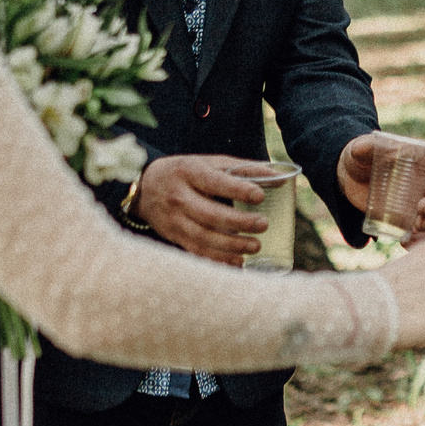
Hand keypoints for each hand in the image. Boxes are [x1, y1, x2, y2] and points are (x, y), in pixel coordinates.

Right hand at [133, 154, 271, 264]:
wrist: (144, 187)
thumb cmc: (186, 173)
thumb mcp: (208, 163)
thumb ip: (242, 169)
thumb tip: (279, 177)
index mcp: (189, 172)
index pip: (215, 182)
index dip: (238, 190)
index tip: (260, 196)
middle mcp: (179, 196)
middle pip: (210, 214)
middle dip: (239, 222)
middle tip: (264, 225)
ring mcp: (174, 219)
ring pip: (204, 237)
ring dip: (232, 245)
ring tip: (255, 246)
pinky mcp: (173, 236)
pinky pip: (196, 251)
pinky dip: (218, 260)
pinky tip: (238, 262)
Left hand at [337, 133, 424, 242]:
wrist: (351, 179)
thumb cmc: (361, 158)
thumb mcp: (359, 150)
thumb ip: (361, 147)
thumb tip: (361, 148)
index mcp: (422, 159)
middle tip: (420, 208)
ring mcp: (420, 203)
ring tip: (416, 225)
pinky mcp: (409, 221)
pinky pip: (422, 234)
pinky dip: (419, 241)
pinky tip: (406, 243)